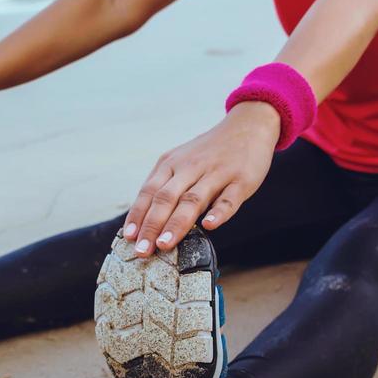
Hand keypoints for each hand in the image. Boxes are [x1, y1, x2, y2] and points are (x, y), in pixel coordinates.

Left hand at [122, 101, 280, 255]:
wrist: (248, 126)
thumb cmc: (210, 152)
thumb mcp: (181, 161)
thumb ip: (166, 186)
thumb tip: (145, 220)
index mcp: (171, 164)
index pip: (149, 192)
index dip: (138, 215)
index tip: (129, 238)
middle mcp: (190, 168)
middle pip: (166, 198)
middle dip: (151, 225)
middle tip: (142, 250)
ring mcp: (216, 173)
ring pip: (192, 200)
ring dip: (176, 223)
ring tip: (165, 244)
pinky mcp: (241, 180)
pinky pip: (228, 198)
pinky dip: (219, 212)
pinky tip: (209, 225)